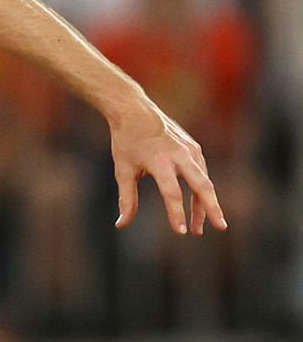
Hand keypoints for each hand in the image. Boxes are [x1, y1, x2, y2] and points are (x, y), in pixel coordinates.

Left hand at [110, 102, 225, 234]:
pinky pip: (202, 172)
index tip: (181, 231)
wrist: (134, 110)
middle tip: (220, 228)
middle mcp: (179, 154)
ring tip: (201, 226)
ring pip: (204, 180)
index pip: (172, 192)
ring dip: (205, 203)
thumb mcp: (123, 170)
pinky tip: (198, 204)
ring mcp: (190, 149)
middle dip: (211, 208)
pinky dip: (201, 189)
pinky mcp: (194, 147)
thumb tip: (121, 224)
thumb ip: (126, 198)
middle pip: (202, 185)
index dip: (176, 213)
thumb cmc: (126, 141)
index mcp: (159, 160)